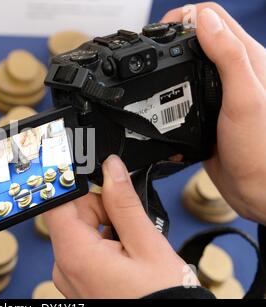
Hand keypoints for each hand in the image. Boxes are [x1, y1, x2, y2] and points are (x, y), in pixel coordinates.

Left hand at [44, 155, 196, 297]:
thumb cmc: (158, 299)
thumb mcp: (148, 245)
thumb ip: (124, 203)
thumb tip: (111, 169)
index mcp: (75, 254)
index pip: (56, 202)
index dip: (77, 186)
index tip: (97, 177)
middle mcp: (64, 266)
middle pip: (71, 215)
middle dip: (100, 210)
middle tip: (128, 226)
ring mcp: (70, 276)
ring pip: (79, 231)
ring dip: (104, 228)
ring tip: (130, 247)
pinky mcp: (78, 282)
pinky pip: (83, 250)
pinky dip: (102, 244)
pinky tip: (124, 255)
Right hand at [162, 3, 265, 223]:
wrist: (256, 189)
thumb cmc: (260, 149)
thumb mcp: (245, 98)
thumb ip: (228, 57)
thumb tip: (204, 20)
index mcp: (248, 59)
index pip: (213, 18)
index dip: (185, 17)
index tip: (161, 29)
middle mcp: (233, 72)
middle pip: (197, 39)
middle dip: (172, 39)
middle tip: (150, 52)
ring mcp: (218, 92)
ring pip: (187, 65)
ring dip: (169, 65)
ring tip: (151, 73)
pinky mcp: (206, 112)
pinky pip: (183, 92)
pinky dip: (169, 90)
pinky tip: (160, 98)